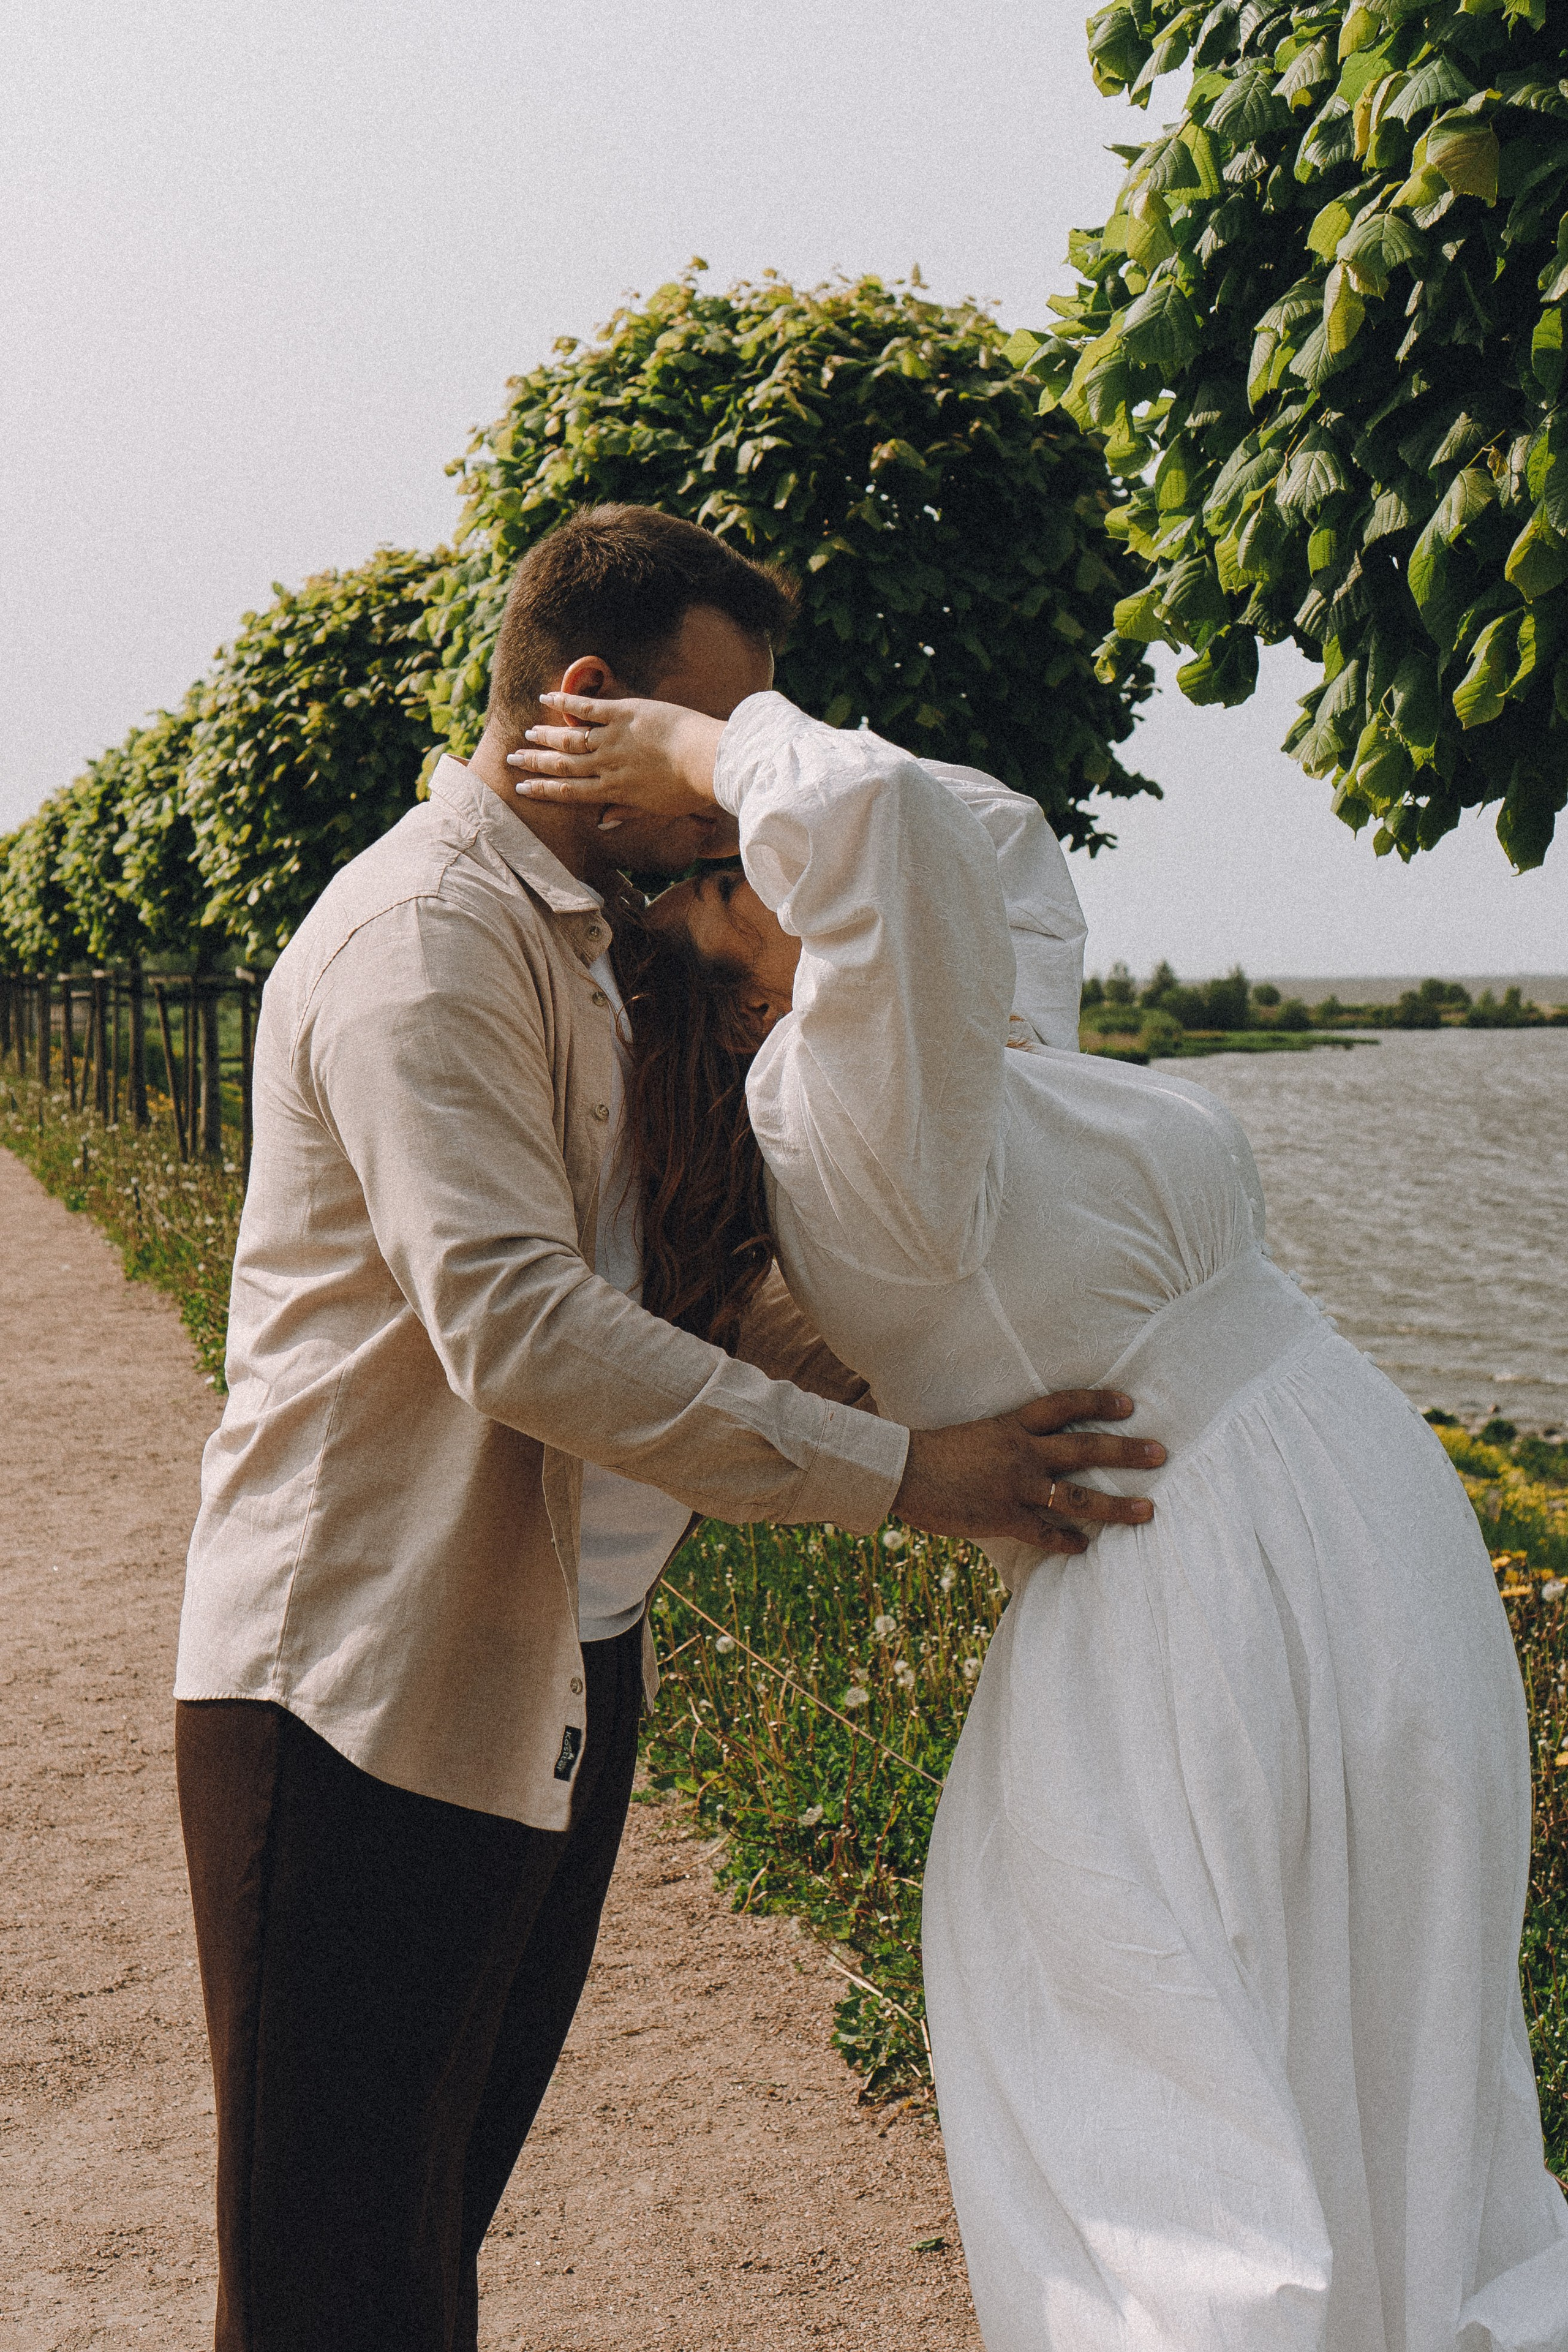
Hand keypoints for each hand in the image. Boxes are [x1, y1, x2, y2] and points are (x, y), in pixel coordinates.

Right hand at [508, 692, 724, 829]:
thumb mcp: (658, 808)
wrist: (709, 762)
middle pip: (564, 766)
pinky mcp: (624, 714)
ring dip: (545, 736)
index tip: (524, 787)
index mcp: (615, 791)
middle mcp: (607, 766)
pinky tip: (546, 698)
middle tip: (511, 759)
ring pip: (570, 739)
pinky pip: (588, 708)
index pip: (572, 792)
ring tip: (525, 734)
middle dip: (535, 763)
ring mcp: (614, 739)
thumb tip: (603, 822)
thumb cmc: (690, 789)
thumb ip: (627, 812)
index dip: (545, 790)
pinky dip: (565, 703)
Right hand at [893, 1391, 1164, 1555]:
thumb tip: (1027, 1446)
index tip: (1129, 1404)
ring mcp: (1015, 1486)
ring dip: (1116, 1506)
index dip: (1098, 1402)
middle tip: (1160, 1452)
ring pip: (1077, 1496)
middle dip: (1126, 1450)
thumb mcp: (975, 1435)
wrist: (900, 1471)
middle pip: (1085, 1448)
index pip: (1064, 1405)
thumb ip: (1004, 1440)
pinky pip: (1044, 1532)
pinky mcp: (1002, 1517)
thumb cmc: (932, 1452)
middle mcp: (1021, 1452)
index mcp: (1012, 1425)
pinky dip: (1066, 1542)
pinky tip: (1084, 1549)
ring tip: (1148, 1510)